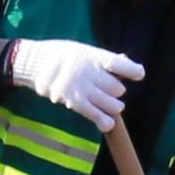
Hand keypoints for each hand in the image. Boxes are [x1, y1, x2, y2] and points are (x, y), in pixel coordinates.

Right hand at [5, 38, 139, 128]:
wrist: (35, 63)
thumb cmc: (64, 56)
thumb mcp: (84, 51)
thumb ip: (104, 61)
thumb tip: (131, 68)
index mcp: (93, 56)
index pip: (118, 64)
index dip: (132, 70)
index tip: (139, 74)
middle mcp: (88, 72)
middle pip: (116, 88)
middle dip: (116, 91)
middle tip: (109, 91)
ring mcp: (81, 88)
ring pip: (110, 104)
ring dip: (114, 107)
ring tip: (112, 106)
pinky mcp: (73, 102)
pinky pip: (95, 115)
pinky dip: (104, 121)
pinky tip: (108, 124)